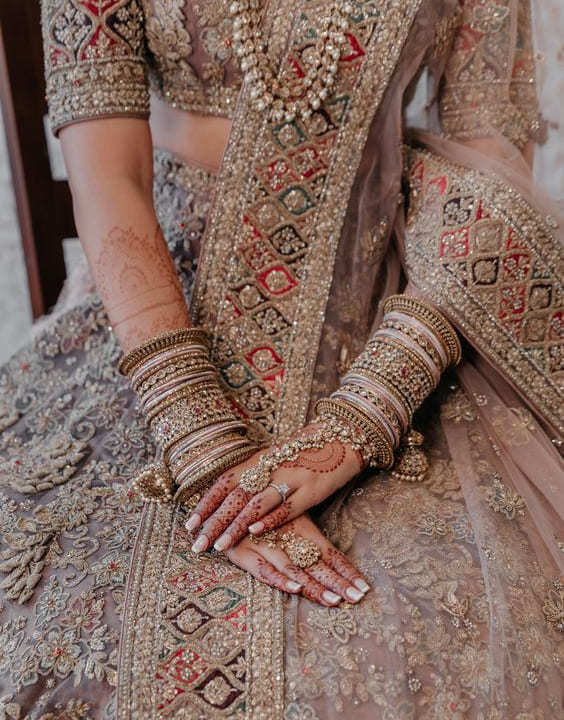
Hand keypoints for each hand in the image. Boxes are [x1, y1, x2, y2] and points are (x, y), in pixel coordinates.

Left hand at [185, 423, 362, 551]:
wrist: (341, 437)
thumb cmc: (304, 452)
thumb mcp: (274, 459)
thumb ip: (254, 476)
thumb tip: (229, 496)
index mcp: (257, 460)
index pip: (224, 483)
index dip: (206, 503)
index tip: (189, 524)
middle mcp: (269, 469)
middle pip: (234, 497)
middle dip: (214, 522)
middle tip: (197, 544)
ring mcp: (289, 478)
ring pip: (255, 504)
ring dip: (235, 526)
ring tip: (219, 545)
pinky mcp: (310, 490)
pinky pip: (286, 506)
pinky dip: (269, 518)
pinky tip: (255, 531)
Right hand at [219, 514, 369, 605]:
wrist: (220, 496)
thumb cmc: (258, 509)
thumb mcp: (285, 519)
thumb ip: (304, 539)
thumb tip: (330, 562)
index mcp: (300, 530)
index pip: (329, 554)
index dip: (346, 572)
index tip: (365, 588)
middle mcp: (286, 538)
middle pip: (318, 565)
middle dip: (338, 583)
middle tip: (357, 598)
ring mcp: (266, 546)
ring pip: (296, 569)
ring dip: (315, 586)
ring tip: (335, 600)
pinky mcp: (244, 553)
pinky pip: (265, 569)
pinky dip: (280, 579)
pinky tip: (294, 587)